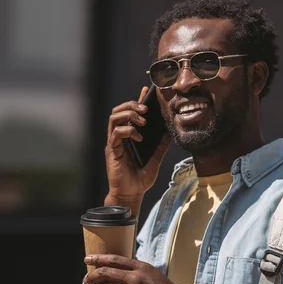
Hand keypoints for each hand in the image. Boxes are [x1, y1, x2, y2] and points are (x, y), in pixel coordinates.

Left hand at [83, 254, 189, 283]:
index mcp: (141, 267)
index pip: (114, 259)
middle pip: (106, 273)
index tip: (87, 259)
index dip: (98, 258)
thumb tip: (119, 269)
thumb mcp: (153, 274)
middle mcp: (136, 278)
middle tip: (86, 280)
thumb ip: (137, 270)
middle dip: (91, 276)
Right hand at [105, 86, 170, 206]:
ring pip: (114, 118)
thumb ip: (161, 145)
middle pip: (119, 110)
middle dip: (132, 105)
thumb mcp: (156, 159)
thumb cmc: (141, 179)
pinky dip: (128, 130)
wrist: (132, 194)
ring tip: (142, 121)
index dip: (137, 100)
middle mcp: (119, 137)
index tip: (146, 90)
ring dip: (129, 114)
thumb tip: (170, 131)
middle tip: (146, 109)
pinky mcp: (112, 150)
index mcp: (129, 136)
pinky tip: (139, 137)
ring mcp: (114, 143)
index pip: (131, 113)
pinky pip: (115, 133)